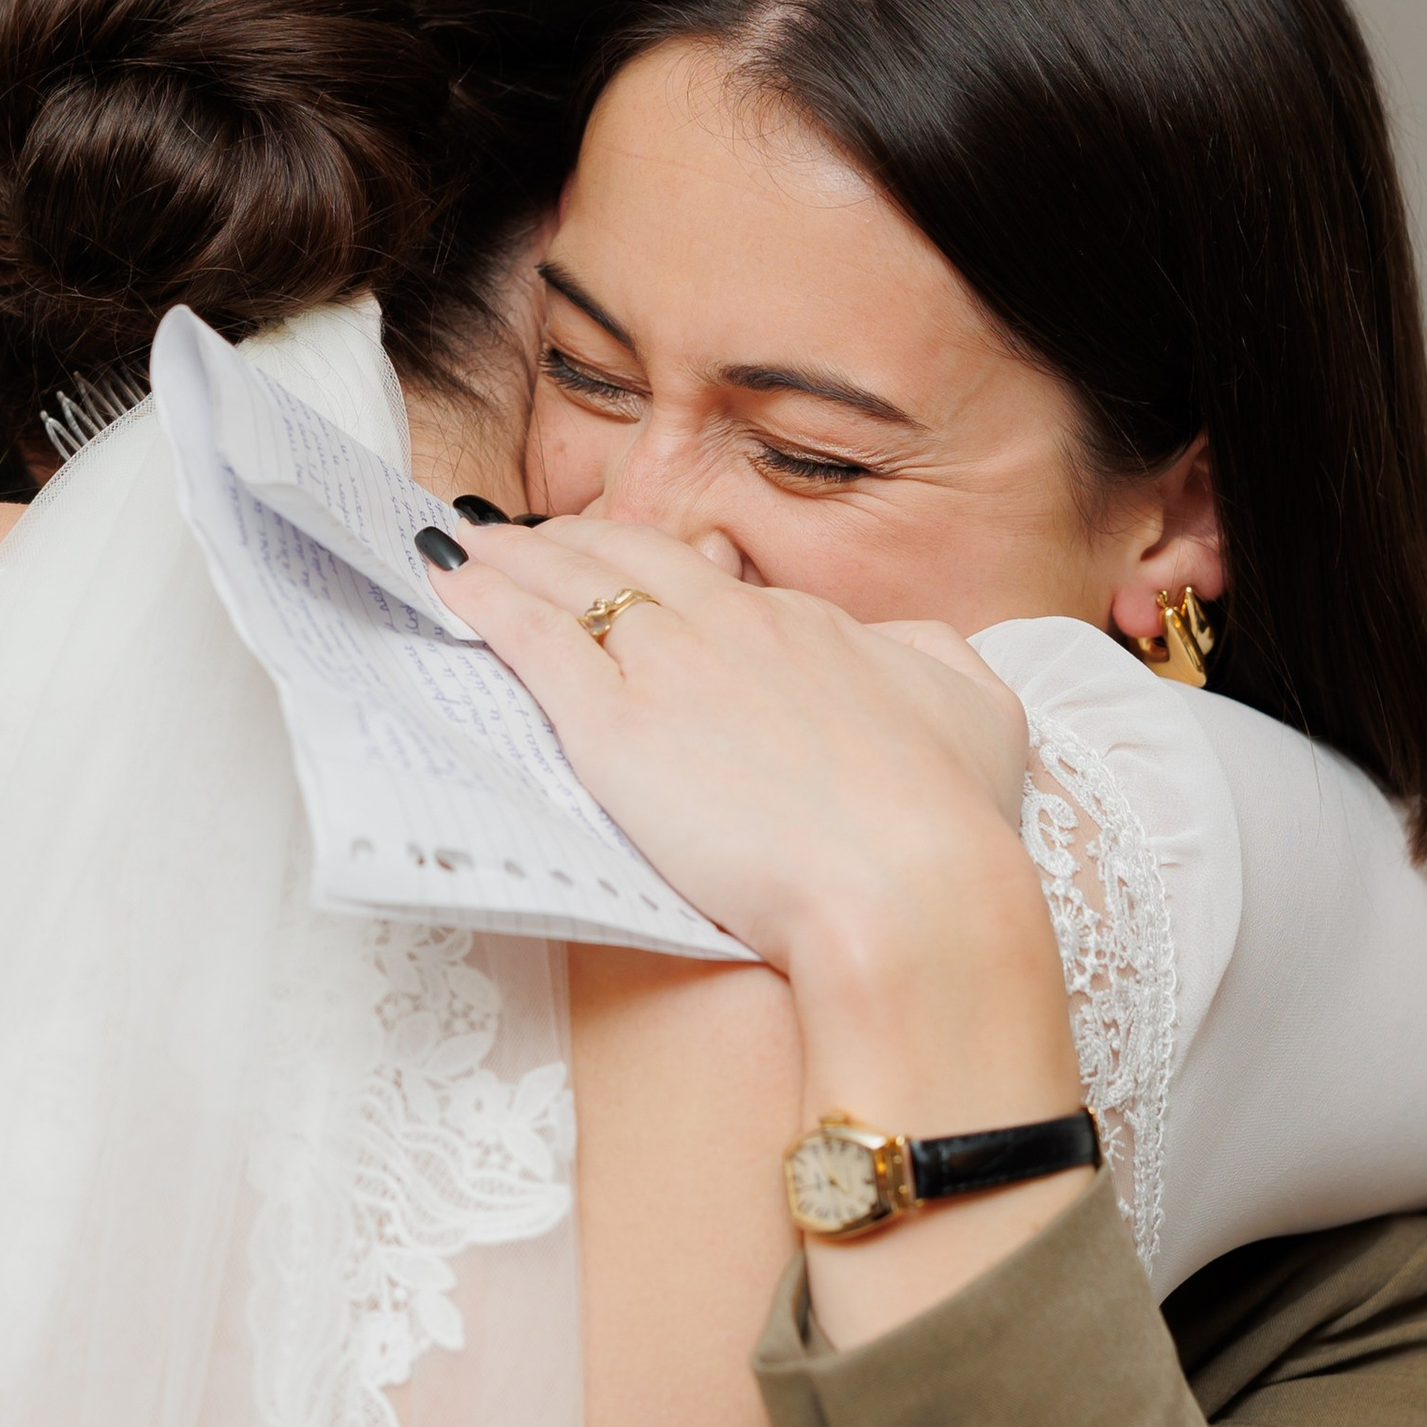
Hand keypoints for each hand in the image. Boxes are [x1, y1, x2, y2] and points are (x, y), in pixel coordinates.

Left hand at [427, 516, 1080, 1143]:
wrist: (907, 892)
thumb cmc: (948, 823)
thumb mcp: (979, 716)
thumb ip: (933, 664)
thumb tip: (903, 647)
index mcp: (811, 629)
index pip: (716, 582)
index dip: (661, 574)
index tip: (629, 569)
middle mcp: (733, 629)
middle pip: (633, 563)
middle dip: (571, 542)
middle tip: (522, 535)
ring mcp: (669, 671)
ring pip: (572, 587)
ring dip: (511, 558)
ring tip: (467, 542)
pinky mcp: (613, 729)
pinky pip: (532, 643)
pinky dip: (482, 603)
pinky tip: (447, 582)